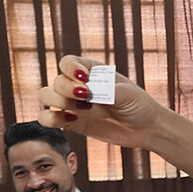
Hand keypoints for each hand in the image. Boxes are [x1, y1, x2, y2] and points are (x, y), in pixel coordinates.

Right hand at [37, 55, 166, 149]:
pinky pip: (48, 118)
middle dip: (67, 88)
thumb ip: (105, 90)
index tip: (84, 79)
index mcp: (91, 71)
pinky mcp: (72, 123)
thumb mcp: (126, 93)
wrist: (146, 128)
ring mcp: (74, 104)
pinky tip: (72, 119)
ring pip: (46, 96)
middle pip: (56, 80)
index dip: (70, 69)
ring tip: (83, 108)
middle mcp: (78, 86)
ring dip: (58, 101)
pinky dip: (51, 119)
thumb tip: (85, 92)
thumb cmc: (139, 105)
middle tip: (87, 97)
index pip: (67, 62)